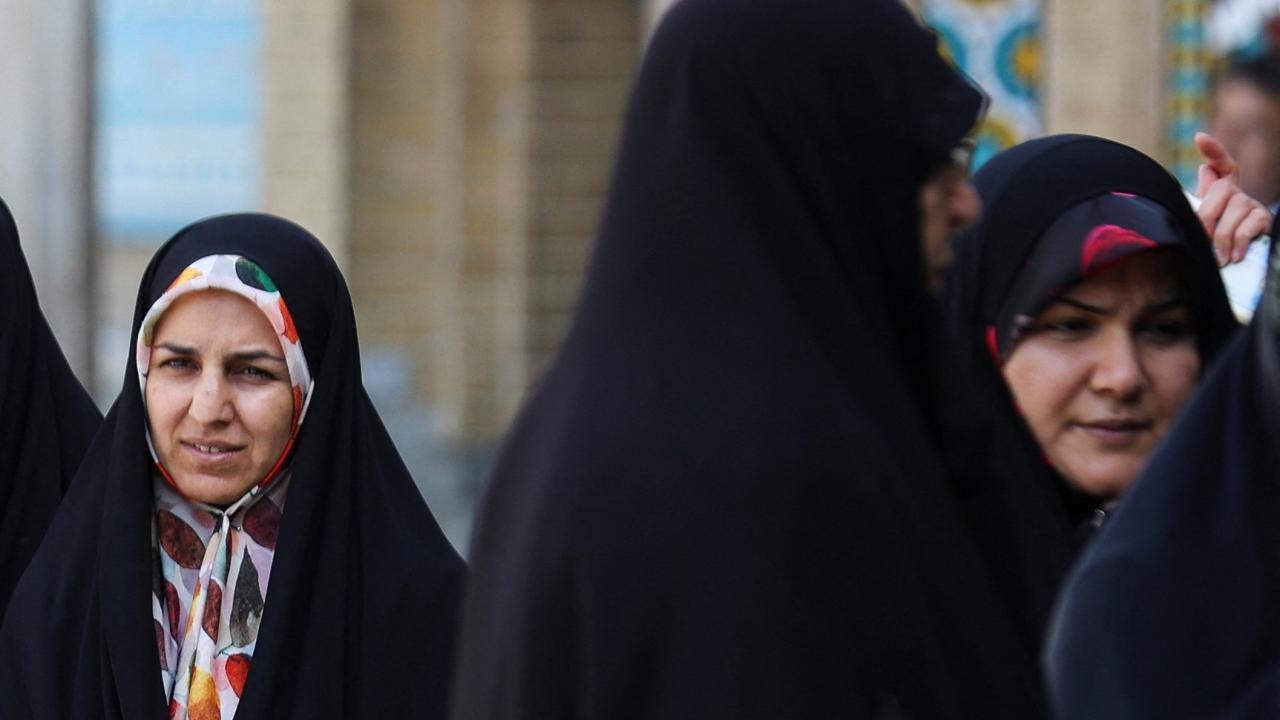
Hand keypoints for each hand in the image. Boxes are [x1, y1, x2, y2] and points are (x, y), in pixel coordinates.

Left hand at [1194, 131, 1272, 265]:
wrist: (1242, 257)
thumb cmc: (1217, 237)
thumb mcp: (1206, 219)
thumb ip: (1202, 198)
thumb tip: (1204, 168)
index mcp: (1221, 189)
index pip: (1220, 164)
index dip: (1213, 150)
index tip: (1200, 137)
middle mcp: (1238, 192)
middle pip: (1221, 191)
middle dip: (1207, 217)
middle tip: (1203, 240)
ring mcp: (1252, 205)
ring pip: (1235, 211)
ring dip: (1222, 238)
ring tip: (1219, 258)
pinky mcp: (1264, 219)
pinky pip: (1249, 227)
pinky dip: (1239, 243)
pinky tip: (1235, 256)